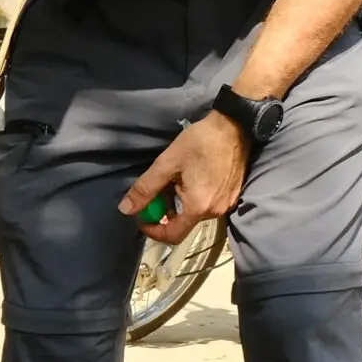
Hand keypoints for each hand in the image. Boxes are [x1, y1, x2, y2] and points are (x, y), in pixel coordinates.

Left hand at [119, 112, 248, 245]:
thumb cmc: (200, 142)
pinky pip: (207, 205)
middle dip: (165, 212)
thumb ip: (145, 188)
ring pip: (195, 213)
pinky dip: (193, 198)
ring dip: (179, 204)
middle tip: (156, 191)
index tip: (141, 216)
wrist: (235, 126)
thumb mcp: (167, 163)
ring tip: (173, 180)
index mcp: (198, 207)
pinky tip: (189, 178)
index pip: (172, 236)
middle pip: (183, 223)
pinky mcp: (232, 195)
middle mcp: (215, 212)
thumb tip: (126, 209)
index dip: (153, 231)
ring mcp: (226, 204)